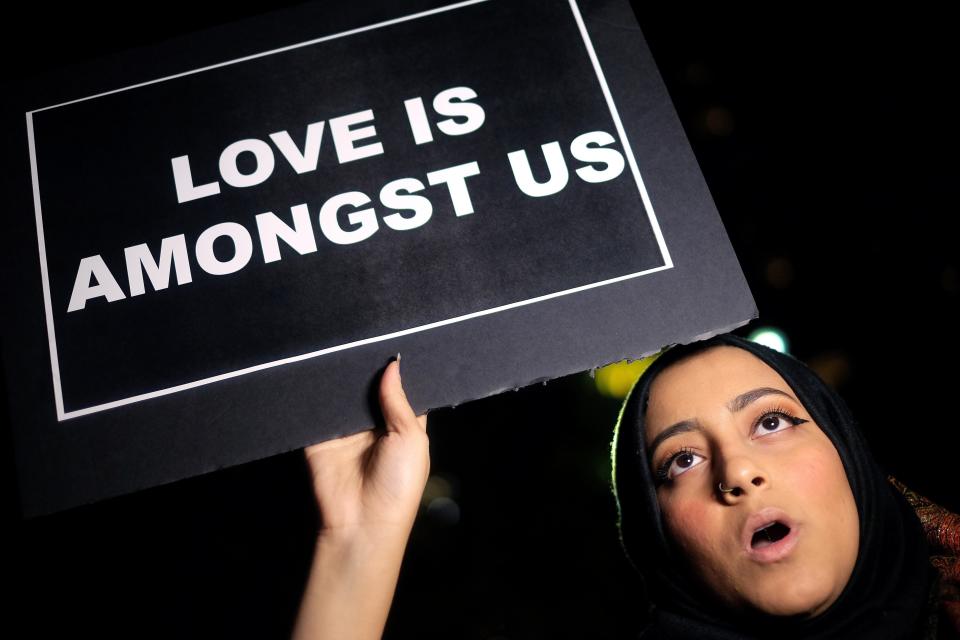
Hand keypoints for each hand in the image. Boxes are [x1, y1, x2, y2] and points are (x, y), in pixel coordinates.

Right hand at [304, 358, 429, 538]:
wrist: (361, 522)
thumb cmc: (398, 485)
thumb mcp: (411, 439)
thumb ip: (399, 401)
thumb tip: (393, 365)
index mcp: (401, 425)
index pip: (400, 389)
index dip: (398, 370)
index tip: (394, 341)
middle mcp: (373, 424)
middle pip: (369, 387)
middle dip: (367, 368)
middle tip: (364, 339)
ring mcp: (345, 428)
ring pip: (343, 393)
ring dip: (342, 377)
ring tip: (342, 348)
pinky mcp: (319, 435)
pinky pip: (317, 408)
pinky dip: (317, 392)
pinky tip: (320, 370)